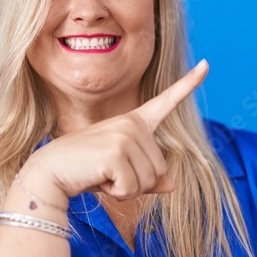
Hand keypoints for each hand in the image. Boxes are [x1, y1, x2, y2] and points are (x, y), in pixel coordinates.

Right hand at [25, 59, 209, 200]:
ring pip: (150, 180)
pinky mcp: (118, 152)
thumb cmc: (84, 171)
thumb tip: (172, 185)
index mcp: (134, 122)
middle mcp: (133, 124)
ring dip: (127, 189)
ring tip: (102, 174)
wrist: (50, 172)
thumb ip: (148, 177)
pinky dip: (117, 193)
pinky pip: (133, 188)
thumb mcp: (120, 172)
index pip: (166, 101)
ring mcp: (126, 135)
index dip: (189, 83)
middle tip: (108, 173)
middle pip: (160, 168)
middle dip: (137, 182)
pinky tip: (98, 178)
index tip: (207, 64)